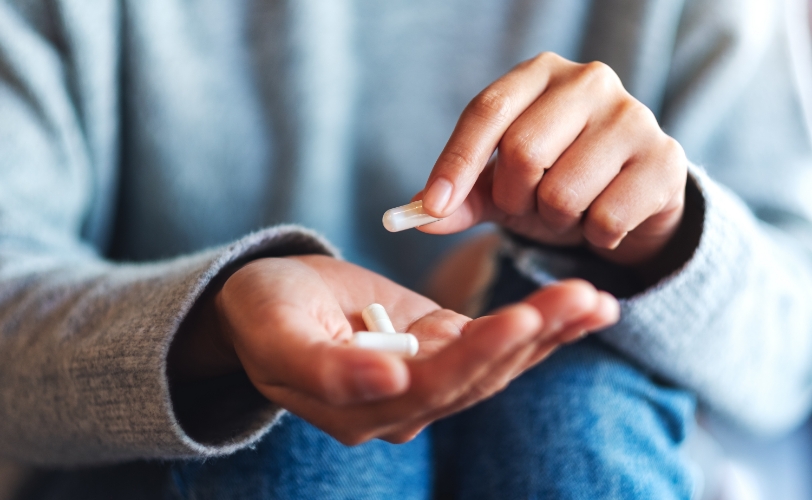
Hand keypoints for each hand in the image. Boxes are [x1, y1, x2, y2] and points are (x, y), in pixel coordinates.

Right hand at [176, 255, 618, 444]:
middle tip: (583, 297)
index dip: (477, 358)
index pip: (432, 388)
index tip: (519, 320)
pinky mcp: (440, 345)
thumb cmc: (262, 314)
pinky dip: (538, 324)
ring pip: (498, 361)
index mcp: (364, 408)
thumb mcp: (277, 336)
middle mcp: (405, 403)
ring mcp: (427, 375)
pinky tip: (580, 307)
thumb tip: (388, 382)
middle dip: (532, 336)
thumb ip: (326, 369)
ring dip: (548, 331)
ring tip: (597, 300)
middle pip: (480, 376)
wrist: (265, 301)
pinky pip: (494, 340)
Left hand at [417, 52, 687, 265]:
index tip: (432, 205)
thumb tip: (416, 218)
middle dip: (514, 198)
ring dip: (555, 220)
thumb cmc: (556, 180)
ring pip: (562, 192)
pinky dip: (594, 236)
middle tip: (528, 205)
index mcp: (540, 73)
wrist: (630, 198)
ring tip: (570, 210)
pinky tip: (604, 220)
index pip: (486, 110)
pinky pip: (605, 219)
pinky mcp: (665, 160)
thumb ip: (460, 198)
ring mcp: (633, 116)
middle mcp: (589, 81)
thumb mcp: (502, 185)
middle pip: (522, 152)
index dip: (454, 162)